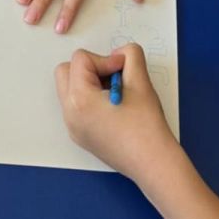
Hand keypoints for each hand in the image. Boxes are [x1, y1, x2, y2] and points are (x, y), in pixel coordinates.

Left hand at [55, 45, 176, 181]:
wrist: (152, 163)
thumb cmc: (146, 124)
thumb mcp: (140, 80)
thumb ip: (130, 54)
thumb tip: (119, 55)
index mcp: (78, 99)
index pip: (80, 59)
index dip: (105, 59)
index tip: (124, 72)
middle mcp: (69, 114)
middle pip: (66, 71)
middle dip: (90, 68)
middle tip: (114, 80)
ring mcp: (73, 128)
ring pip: (70, 88)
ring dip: (90, 83)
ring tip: (115, 94)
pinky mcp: (81, 136)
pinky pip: (77, 106)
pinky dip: (91, 99)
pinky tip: (114, 108)